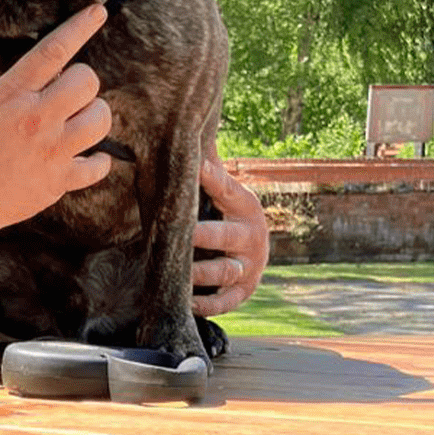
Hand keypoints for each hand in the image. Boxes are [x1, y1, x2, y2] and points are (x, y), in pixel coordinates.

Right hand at [0, 5, 112, 232]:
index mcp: (12, 95)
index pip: (53, 51)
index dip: (80, 27)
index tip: (97, 13)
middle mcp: (37, 119)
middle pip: (87, 81)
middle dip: (82, 80)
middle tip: (70, 90)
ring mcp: (52, 151)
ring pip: (100, 119)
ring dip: (95, 115)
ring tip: (81, 119)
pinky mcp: (58, 180)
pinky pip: (97, 166)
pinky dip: (97, 161)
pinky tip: (88, 157)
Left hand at [192, 153, 268, 317]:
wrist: (256, 252)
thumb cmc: (230, 216)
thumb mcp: (227, 193)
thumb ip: (209, 170)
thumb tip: (188, 130)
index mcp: (246, 206)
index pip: (227, 189)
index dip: (211, 178)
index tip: (194, 167)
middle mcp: (252, 236)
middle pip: (225, 236)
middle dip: (202, 236)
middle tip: (179, 235)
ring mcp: (250, 266)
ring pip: (224, 271)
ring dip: (199, 273)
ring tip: (177, 271)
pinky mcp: (244, 292)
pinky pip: (224, 302)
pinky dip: (206, 304)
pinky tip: (186, 302)